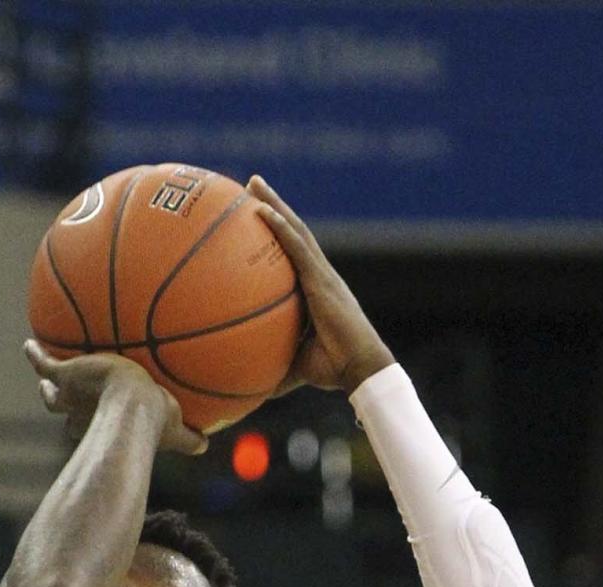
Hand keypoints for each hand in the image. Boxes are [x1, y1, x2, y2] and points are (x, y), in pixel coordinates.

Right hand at [24, 341, 207, 455]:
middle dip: (61, 404)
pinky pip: (43, 363)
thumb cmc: (155, 423)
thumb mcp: (176, 431)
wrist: (133, 406)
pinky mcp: (66, 374)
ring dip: (46, 384)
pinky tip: (28, 344)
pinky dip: (35, 355)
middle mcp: (81, 414)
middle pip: (65, 411)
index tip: (88, 419)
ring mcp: (71, 394)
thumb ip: (190, 440)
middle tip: (56, 396)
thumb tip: (207, 447)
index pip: (89, 425)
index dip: (87, 422)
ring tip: (42, 375)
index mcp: (102, 425)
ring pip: (51, 392)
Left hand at [247, 175, 395, 396]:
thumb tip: (242, 386)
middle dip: (273, 205)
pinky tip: (261, 211)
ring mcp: (322, 274)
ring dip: (274, 203)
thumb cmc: (332, 370)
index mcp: (315, 289)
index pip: (293, 252)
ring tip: (252, 183)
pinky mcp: (322, 280)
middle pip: (293, 230)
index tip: (255, 214)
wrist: (359, 368)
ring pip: (295, 229)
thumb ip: (270, 367)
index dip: (278, 231)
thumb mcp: (292, 366)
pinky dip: (280, 227)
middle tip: (251, 185)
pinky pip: (297, 247)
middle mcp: (319, 274)